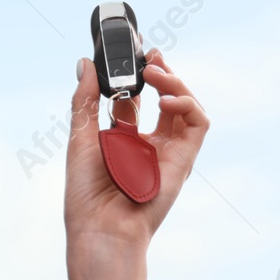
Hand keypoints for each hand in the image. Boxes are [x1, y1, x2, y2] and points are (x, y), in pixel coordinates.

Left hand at [63, 49, 209, 252]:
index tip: (129, 52)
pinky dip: (186, 104)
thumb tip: (85, 62)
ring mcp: (168, 151)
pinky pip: (197, 122)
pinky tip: (165, 99)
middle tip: (149, 52)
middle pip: (163, 98)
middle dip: (159, 72)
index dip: (134, 75)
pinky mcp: (185, 159)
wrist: (101, 227)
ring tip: (154, 70)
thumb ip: (86, 100)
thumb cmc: (87, 193)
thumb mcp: (81, 137)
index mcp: (122, 141)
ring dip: (173, 82)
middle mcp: (148, 145)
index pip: (134, 100)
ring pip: (183, 106)